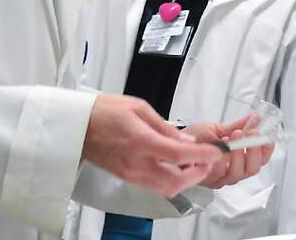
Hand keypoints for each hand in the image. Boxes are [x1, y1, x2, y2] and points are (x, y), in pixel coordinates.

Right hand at [82, 94, 222, 197]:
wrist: (78, 126)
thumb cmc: (105, 112)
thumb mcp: (140, 108)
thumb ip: (166, 128)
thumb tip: (187, 141)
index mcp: (140, 141)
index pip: (179, 155)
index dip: (203, 155)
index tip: (217, 150)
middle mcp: (136, 163)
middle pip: (176, 181)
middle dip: (198, 173)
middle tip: (209, 159)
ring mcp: (131, 174)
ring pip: (167, 188)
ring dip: (187, 180)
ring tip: (196, 163)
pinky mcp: (127, 178)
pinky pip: (155, 187)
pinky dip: (171, 181)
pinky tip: (177, 167)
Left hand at [184, 115, 274, 188]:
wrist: (174, 143)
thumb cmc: (195, 138)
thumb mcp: (219, 130)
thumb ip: (238, 126)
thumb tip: (256, 118)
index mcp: (238, 161)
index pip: (260, 161)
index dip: (266, 150)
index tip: (266, 138)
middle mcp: (231, 172)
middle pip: (252, 169)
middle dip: (254, 151)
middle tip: (251, 133)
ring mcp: (220, 178)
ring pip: (239, 172)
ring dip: (240, 153)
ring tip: (235, 136)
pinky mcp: (209, 180)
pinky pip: (221, 172)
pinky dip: (224, 158)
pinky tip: (223, 145)